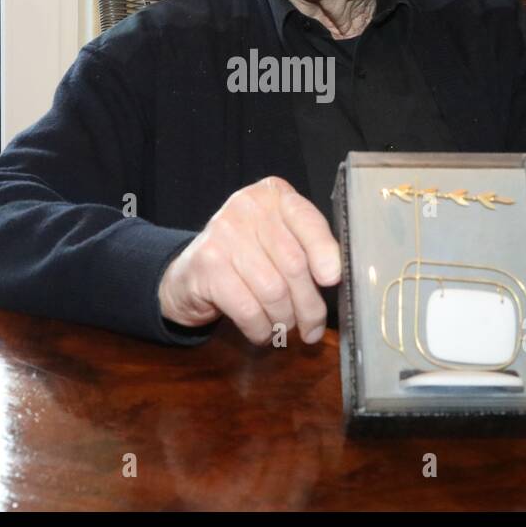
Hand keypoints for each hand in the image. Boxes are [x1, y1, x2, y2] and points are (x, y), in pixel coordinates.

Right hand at [158, 176, 341, 344]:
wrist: (189, 273)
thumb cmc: (246, 259)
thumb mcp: (277, 241)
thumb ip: (306, 249)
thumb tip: (336, 280)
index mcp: (272, 195)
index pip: (306, 219)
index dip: (324, 251)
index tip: (333, 279)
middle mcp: (247, 207)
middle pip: (293, 263)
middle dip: (309, 305)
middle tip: (313, 328)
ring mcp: (223, 234)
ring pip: (273, 290)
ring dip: (284, 320)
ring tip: (284, 327)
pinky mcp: (208, 265)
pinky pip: (248, 309)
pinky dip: (261, 328)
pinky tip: (261, 331)